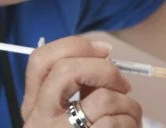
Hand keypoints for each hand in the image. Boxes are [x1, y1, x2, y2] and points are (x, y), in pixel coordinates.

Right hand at [21, 36, 142, 127]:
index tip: (105, 50)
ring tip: (129, 115)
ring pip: (102, 98)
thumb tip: (104, 54)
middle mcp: (39, 121)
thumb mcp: (70, 114)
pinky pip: (116, 123)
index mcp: (34, 106)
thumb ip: (78, 87)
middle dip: (106, 69)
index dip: (76, 45)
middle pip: (67, 70)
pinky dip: (131, 123)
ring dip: (128, 104)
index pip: (40, 59)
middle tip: (122, 83)